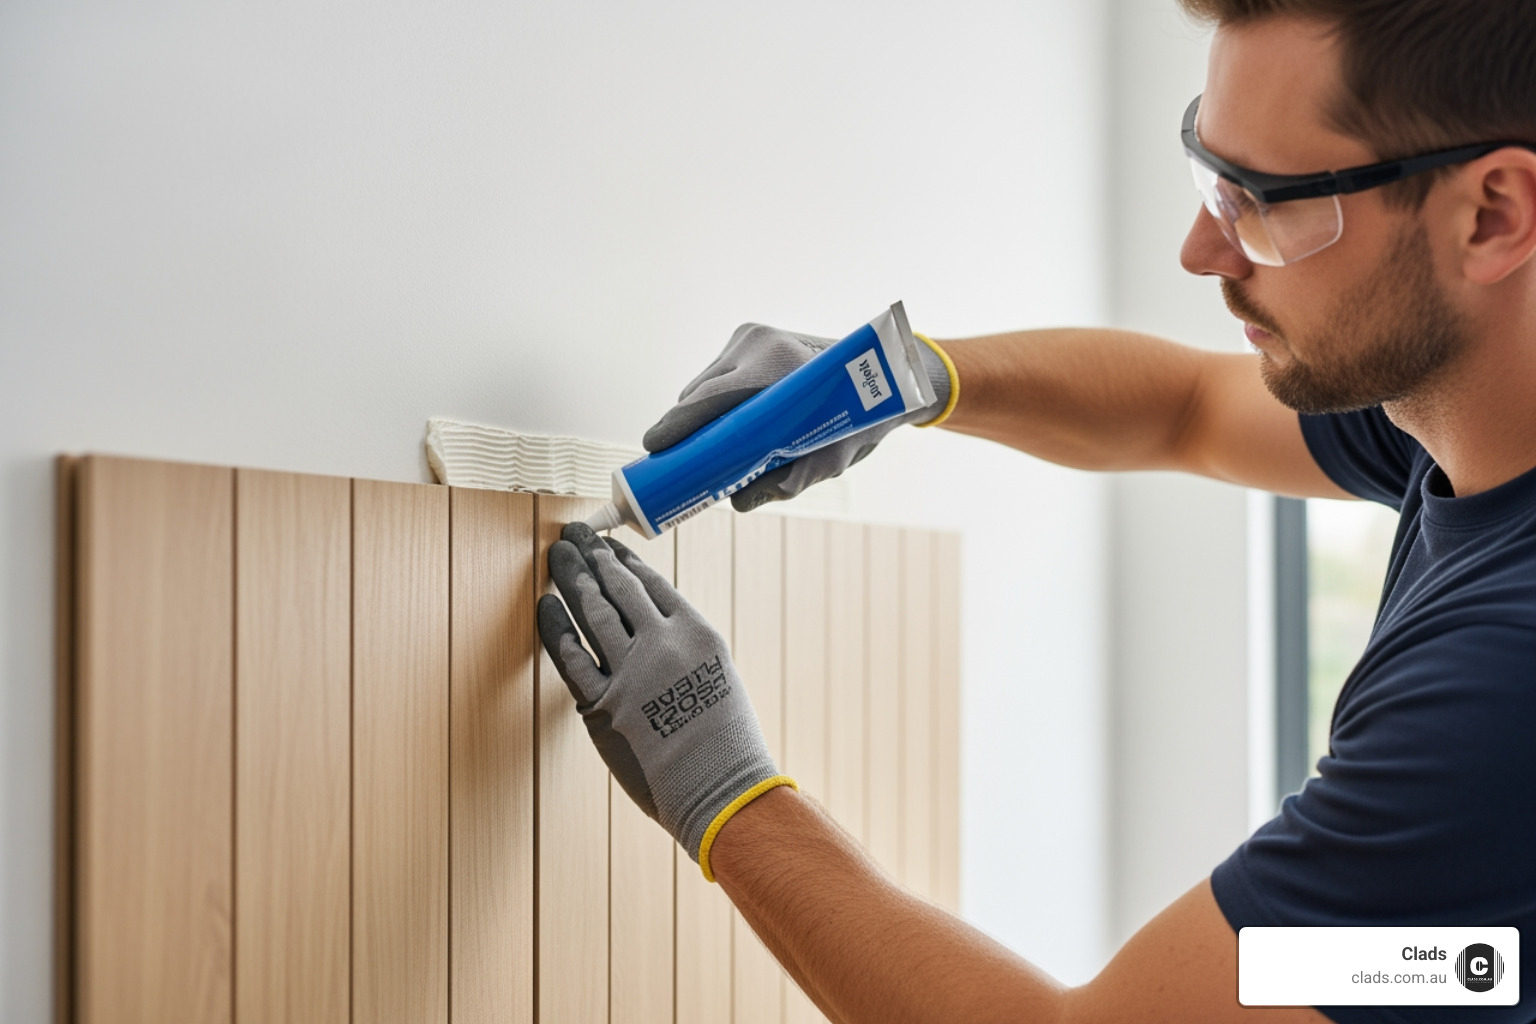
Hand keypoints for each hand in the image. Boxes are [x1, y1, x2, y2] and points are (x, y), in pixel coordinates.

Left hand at [536, 522, 794, 877]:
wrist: (722, 791)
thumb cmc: (726, 746)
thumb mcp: (719, 680)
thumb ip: (685, 652)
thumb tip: (652, 634)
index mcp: (698, 633)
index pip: (653, 583)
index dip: (625, 561)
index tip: (608, 546)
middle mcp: (663, 643)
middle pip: (619, 587)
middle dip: (593, 557)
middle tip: (575, 535)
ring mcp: (631, 672)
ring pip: (593, 610)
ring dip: (572, 577)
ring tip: (559, 555)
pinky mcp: (603, 705)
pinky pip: (570, 657)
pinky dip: (555, 627)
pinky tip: (545, 605)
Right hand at [642, 323, 952, 510]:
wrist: (889, 373)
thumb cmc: (863, 416)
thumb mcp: (832, 456)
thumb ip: (789, 480)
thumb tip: (738, 502)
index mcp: (779, 365)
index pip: (712, 398)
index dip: (678, 426)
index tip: (654, 449)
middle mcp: (759, 342)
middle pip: (699, 394)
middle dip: (686, 431)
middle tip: (677, 469)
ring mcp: (751, 336)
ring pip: (703, 386)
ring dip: (701, 419)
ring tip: (705, 455)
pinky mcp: (749, 338)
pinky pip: (716, 378)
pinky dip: (714, 405)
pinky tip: (724, 431)